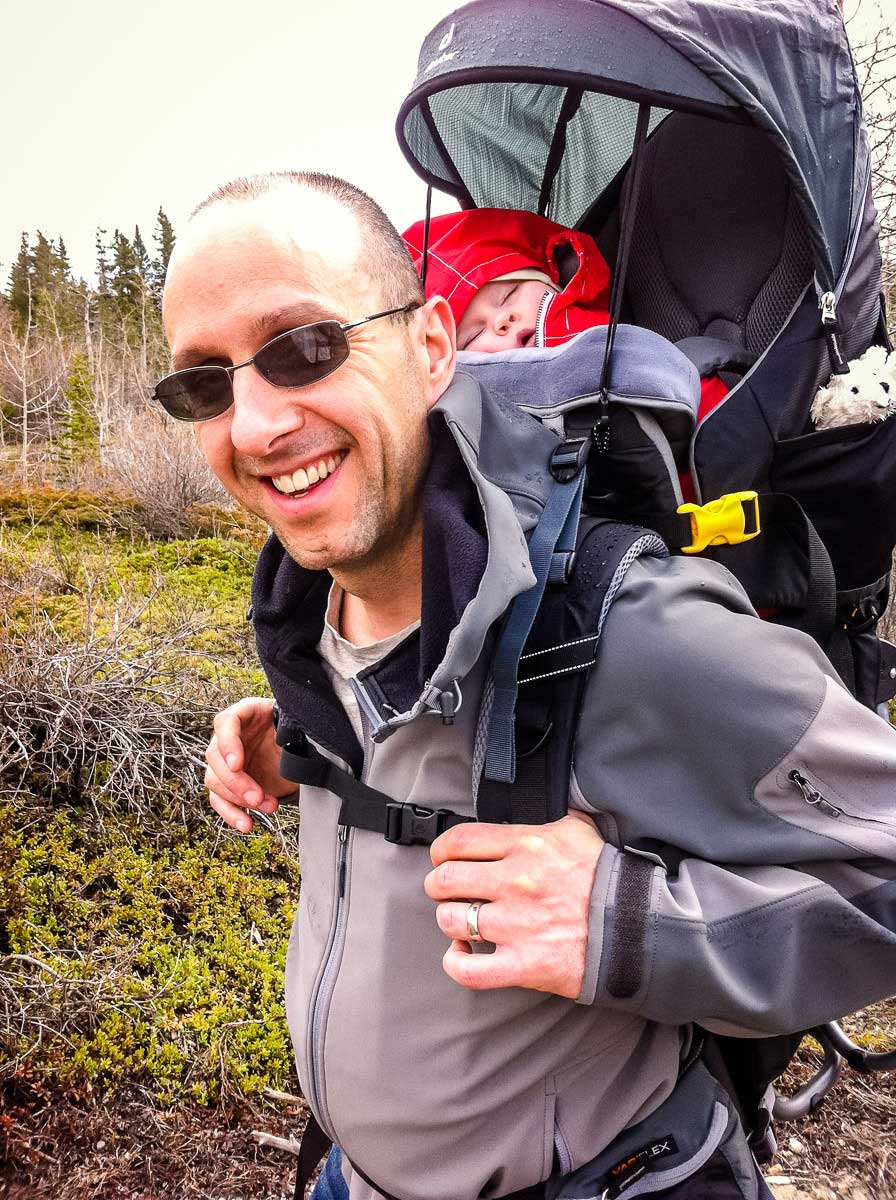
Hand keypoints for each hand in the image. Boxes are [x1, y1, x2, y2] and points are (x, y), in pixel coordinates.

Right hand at [204, 698, 295, 832]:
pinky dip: (232, 814)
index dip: (228, 744)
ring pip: (215, 780)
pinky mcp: (228, 783)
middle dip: (236, 782)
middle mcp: (230, 735)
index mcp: (245, 713)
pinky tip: (246, 824)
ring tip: (269, 806)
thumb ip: (291, 728)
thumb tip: (294, 741)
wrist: (300, 745)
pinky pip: (220, 800)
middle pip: (215, 757)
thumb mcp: (296, 724)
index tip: (237, 765)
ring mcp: (226, 760)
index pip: (225, 723)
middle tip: (258, 797)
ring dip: (238, 799)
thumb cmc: (297, 729)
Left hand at [424, 811, 603, 997]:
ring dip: (451, 921)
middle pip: (446, 880)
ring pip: (451, 920)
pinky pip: (469, 969)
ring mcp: (517, 925)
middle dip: (439, 886)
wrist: (639, 927)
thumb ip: (550, 817)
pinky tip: (463, 954)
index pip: (458, 842)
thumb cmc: (609, 879)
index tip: (444, 860)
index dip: (441, 852)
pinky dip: (457, 962)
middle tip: (448, 891)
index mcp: (527, 845)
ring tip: (464, 922)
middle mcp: (516, 882)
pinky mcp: (524, 964)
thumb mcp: (580, 830)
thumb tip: (539, 806)